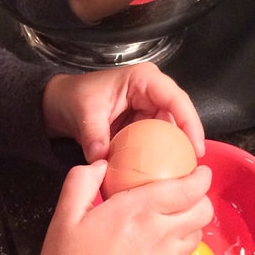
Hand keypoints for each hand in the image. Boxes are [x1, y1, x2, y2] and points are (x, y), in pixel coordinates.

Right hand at [27, 159, 212, 254]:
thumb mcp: (64, 218)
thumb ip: (81, 182)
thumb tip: (101, 165)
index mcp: (137, 212)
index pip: (188, 188)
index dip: (199, 176)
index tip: (197, 171)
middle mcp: (160, 234)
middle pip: (203, 209)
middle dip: (200, 197)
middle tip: (185, 194)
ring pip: (197, 233)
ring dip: (190, 222)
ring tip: (171, 220)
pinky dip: (179, 246)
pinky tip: (158, 248)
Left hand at [41, 63, 205, 163]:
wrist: (59, 104)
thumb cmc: (73, 97)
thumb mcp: (85, 113)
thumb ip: (95, 137)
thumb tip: (103, 161)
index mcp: (143, 79)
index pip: (175, 99)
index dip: (190, 123)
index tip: (195, 147)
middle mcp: (152, 92)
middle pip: (179, 116)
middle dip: (186, 142)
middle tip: (190, 169)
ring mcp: (148, 109)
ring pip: (170, 131)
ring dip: (173, 152)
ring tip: (180, 175)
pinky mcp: (142, 124)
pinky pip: (156, 141)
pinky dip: (157, 156)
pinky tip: (160, 174)